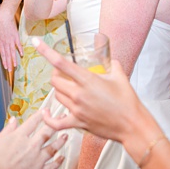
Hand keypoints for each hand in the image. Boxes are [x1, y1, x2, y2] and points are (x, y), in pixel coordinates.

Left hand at [0, 12, 22, 72]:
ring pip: (12, 51)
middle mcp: (5, 43)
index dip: (4, 61)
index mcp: (0, 43)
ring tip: (15, 65)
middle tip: (10, 70)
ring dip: (13, 59)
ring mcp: (11, 40)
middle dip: (8, 63)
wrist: (4, 17)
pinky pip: (18, 44)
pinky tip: (22, 55)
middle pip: (7, 55)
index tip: (5, 67)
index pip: (2, 54)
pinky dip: (20, 49)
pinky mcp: (16, 36)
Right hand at [0, 117, 69, 168]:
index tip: (45, 111)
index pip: (32, 122)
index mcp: (20, 136)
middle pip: (47, 132)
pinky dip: (59, 161)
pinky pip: (53, 165)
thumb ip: (8, 129)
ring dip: (60, 141)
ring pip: (53, 147)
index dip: (40, 115)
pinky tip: (61, 158)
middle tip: (62, 117)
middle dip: (55, 123)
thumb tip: (13, 120)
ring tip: (65, 136)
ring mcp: (38, 158)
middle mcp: (31, 145)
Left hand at [36, 40, 154, 143]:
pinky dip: (49, 118)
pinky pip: (55, 122)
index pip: (61, 63)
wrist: (133, 125)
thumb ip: (112, 65)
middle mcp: (79, 94)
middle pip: (55, 80)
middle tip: (64, 74)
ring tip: (68, 89)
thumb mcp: (121, 77)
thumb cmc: (128, 102)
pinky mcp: (77, 123)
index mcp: (88, 80)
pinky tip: (47, 113)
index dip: (46, 51)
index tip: (35, 42)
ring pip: (56, 96)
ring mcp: (77, 109)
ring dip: (59, 90)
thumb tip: (109, 59)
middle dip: (57, 75)